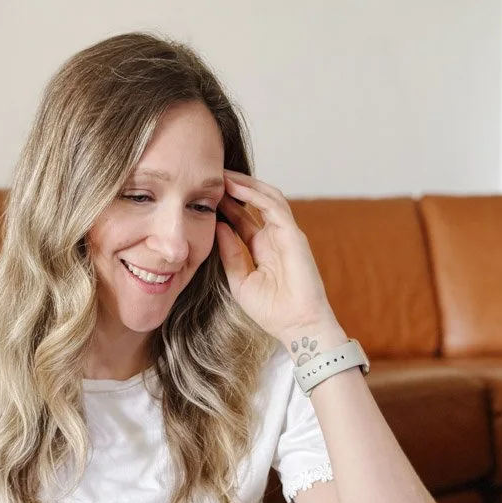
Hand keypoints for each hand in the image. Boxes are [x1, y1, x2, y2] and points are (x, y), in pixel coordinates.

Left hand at [216, 171, 334, 343]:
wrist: (296, 327)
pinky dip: (255, 195)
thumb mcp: (241, 281)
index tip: (205, 194)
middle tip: (212, 176)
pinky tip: (236, 187)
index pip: (243, 218)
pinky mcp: (294, 235)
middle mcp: (276, 237)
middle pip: (255, 202)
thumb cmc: (272, 311)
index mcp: (263, 248)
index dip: (226, 204)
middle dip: (235, 187)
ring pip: (267, 197)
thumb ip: (230, 254)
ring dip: (245, 184)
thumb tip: (219, 227)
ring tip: (222, 175)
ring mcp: (286, 234)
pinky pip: (274, 207)